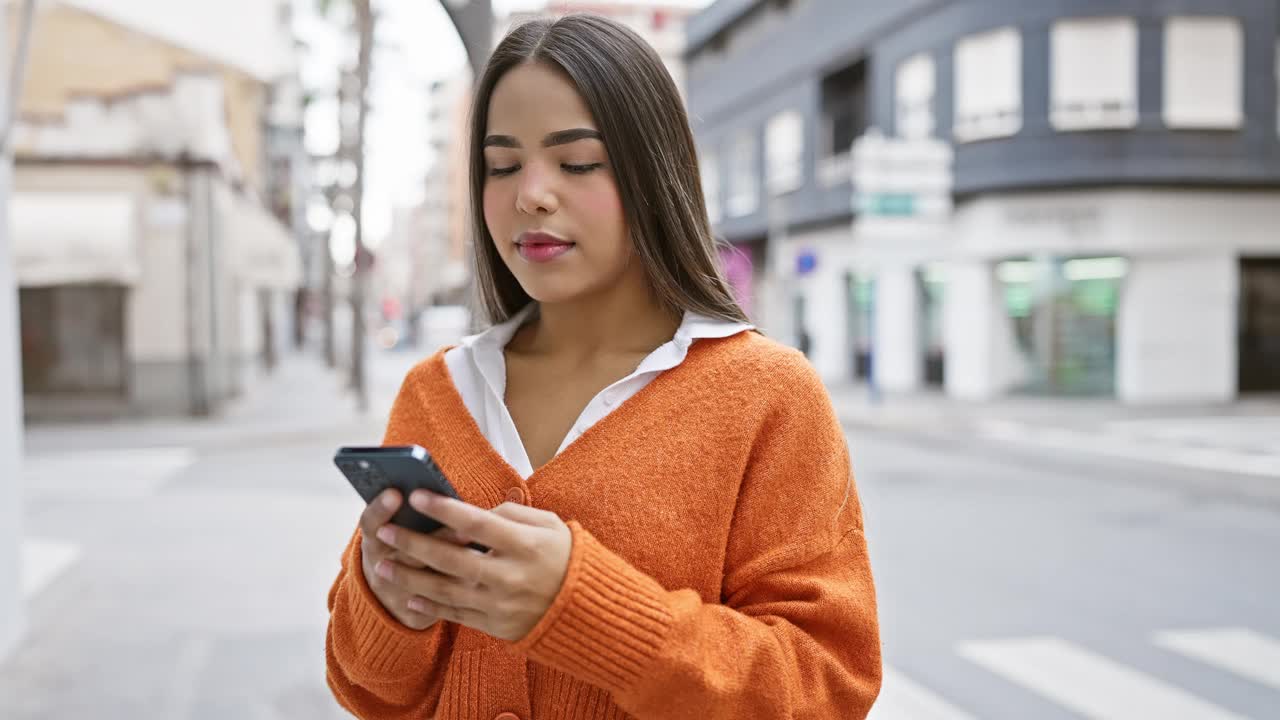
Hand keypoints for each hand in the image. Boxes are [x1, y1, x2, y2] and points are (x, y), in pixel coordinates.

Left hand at [372, 490, 572, 641]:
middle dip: (413, 544)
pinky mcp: (496, 626)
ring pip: (445, 590)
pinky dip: (428, 606)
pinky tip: (407, 595)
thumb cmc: (564, 556)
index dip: (444, 509)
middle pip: (451, 558)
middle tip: (384, 531)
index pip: (477, 523)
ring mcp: (501, 604)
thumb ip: (509, 514)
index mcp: (525, 545)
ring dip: (409, 577)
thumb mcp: (548, 524)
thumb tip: (471, 512)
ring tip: (382, 565)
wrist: (586, 609)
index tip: (416, 496)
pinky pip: (455, 615)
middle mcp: (510, 576)